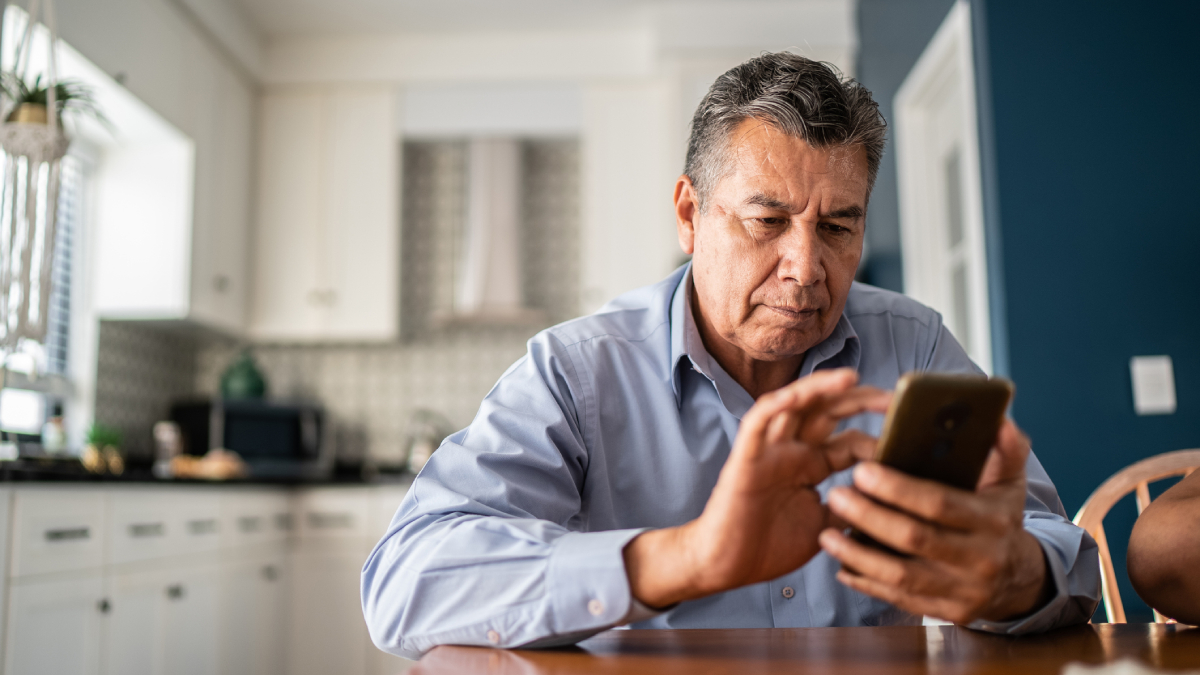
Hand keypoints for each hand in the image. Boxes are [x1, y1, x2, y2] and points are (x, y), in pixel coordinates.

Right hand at [623, 368, 889, 607]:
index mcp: (812, 465)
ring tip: (851, 378)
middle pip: (828, 411)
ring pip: (795, 405)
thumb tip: (890, 499)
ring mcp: (769, 451)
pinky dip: (776, 405)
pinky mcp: (746, 458)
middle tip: (894, 399)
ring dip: (821, 388)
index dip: (879, 436)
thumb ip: (850, 507)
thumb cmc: (769, 547)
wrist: (725, 567)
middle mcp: (793, 450)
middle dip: (860, 400)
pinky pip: (758, 422)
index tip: (910, 438)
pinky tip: (798, 394)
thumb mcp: (825, 526)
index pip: (851, 439)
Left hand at [818, 419, 1051, 623]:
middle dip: (869, 516)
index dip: (898, 489)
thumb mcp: (1010, 483)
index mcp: (992, 521)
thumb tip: (998, 418)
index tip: (862, 470)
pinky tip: (841, 566)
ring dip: (858, 555)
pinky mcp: (947, 612)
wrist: (1019, 579)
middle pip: (914, 538)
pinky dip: (867, 582)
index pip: (940, 503)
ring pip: (901, 575)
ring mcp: (964, 591)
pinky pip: (899, 600)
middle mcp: (980, 558)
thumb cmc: (1001, 520)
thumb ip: (1006, 448)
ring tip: (826, 534)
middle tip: (836, 495)